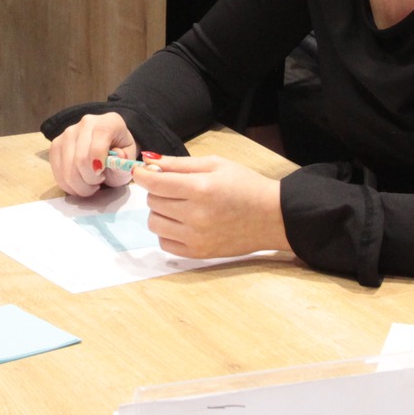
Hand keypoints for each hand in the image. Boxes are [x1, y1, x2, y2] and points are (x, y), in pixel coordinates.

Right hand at [48, 111, 137, 195]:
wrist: (108, 147)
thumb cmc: (119, 154)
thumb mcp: (128, 161)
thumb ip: (123, 163)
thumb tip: (118, 157)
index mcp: (109, 122)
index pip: (97, 144)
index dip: (98, 165)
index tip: (102, 176)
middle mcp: (86, 122)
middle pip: (80, 159)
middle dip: (90, 180)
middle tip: (98, 183)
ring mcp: (67, 132)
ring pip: (67, 169)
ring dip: (79, 185)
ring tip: (90, 185)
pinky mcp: (56, 144)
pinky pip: (57, 172)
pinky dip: (68, 185)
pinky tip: (79, 183)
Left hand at [130, 155, 287, 258]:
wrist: (272, 216)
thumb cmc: (245, 185)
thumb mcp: (216, 165)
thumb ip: (179, 163)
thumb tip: (149, 161)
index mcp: (200, 189)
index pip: (155, 183)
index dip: (142, 175)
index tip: (141, 172)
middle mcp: (196, 216)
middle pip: (153, 202)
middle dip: (158, 191)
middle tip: (174, 187)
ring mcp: (196, 238)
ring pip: (154, 223)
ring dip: (160, 212)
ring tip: (178, 206)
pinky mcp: (198, 253)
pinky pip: (165, 243)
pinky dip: (168, 232)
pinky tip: (182, 223)